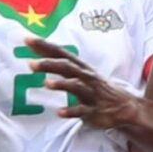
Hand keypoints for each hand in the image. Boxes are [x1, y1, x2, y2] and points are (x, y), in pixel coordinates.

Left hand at [24, 35, 141, 128]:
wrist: (125, 107)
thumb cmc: (97, 89)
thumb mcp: (82, 74)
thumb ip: (62, 67)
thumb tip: (38, 58)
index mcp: (81, 67)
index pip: (61, 53)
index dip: (44, 46)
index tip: (27, 39)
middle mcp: (86, 77)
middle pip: (67, 67)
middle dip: (49, 64)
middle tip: (30, 64)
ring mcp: (91, 94)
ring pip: (76, 86)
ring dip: (61, 84)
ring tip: (46, 83)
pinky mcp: (94, 111)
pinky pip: (82, 110)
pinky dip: (71, 111)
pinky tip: (58, 112)